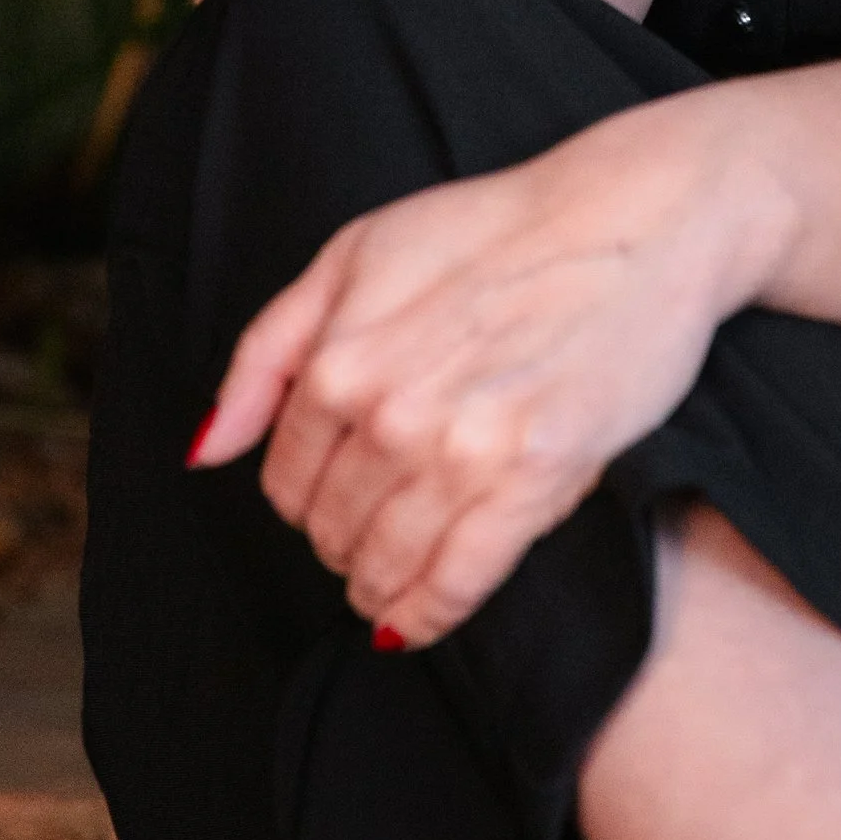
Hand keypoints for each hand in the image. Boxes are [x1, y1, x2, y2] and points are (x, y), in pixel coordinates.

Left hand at [187, 104, 781, 646]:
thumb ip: (267, 351)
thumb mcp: (355, 254)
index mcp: (339, 358)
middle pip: (331, 528)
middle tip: (367, 529)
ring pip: (386, 564)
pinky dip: (427, 615)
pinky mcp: (535, 479)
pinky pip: (457, 583)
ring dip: (375, 585)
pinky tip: (416, 619)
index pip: (284, 478)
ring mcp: (464, 451)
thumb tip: (205, 451)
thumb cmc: (496, 229)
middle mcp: (391, 413)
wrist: (635, 220)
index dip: (302, 492)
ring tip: (384, 583)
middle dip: (339, 538)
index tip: (329, 490)